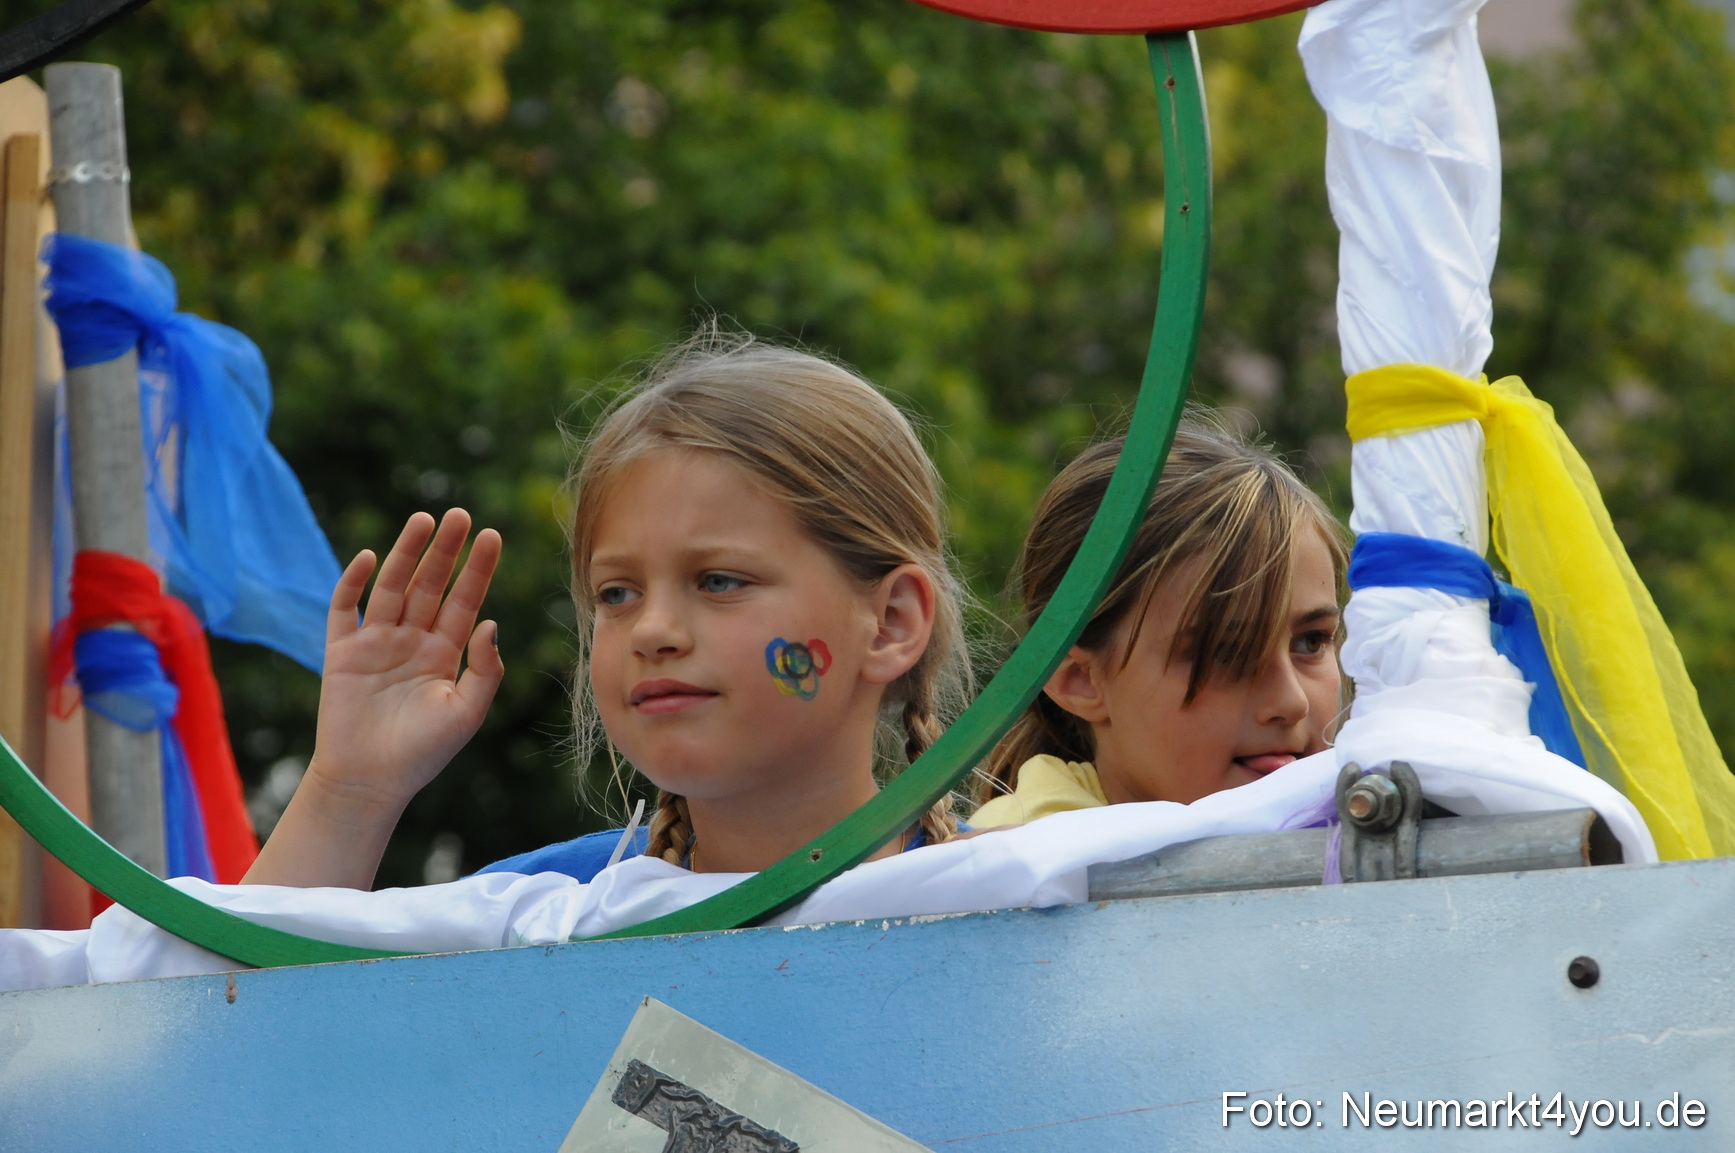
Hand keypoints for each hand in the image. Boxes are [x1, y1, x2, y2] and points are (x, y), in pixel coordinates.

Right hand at [243, 510, 501, 888]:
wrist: (369, 782)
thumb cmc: (422, 753)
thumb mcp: (466, 711)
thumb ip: (484, 669)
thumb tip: (491, 622)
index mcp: (445, 653)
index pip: (465, 600)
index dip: (477, 569)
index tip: (492, 535)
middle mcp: (412, 641)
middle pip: (431, 585)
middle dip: (444, 550)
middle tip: (459, 514)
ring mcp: (376, 643)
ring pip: (393, 587)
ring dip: (406, 554)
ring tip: (423, 520)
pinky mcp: (341, 652)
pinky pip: (345, 609)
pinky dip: (353, 583)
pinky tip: (370, 558)